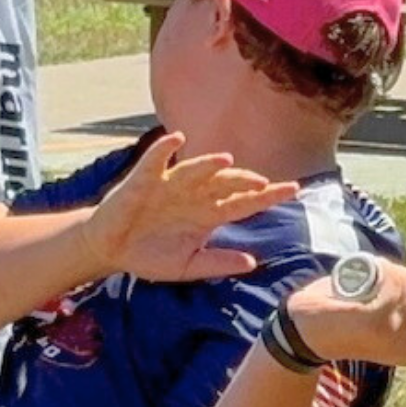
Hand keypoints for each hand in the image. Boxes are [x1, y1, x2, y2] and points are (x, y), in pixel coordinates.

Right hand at [85, 137, 297, 281]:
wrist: (111, 251)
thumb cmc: (150, 255)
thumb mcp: (187, 266)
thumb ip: (218, 262)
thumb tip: (253, 262)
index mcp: (208, 214)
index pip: (244, 202)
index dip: (268, 195)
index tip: (294, 189)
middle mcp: (195, 195)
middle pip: (225, 184)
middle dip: (244, 181)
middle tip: (264, 182)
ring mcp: (170, 185)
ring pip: (195, 170)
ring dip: (209, 164)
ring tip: (226, 161)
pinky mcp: (144, 180)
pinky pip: (156, 161)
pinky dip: (164, 150)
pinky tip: (176, 139)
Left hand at [288, 260, 405, 365]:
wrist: (301, 331)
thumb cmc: (341, 316)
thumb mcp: (381, 301)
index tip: (392, 285)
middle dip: (405, 276)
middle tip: (376, 278)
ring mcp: (395, 337)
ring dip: (391, 272)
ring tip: (368, 280)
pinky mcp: (378, 325)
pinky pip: (393, 286)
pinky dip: (382, 274)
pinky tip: (368, 279)